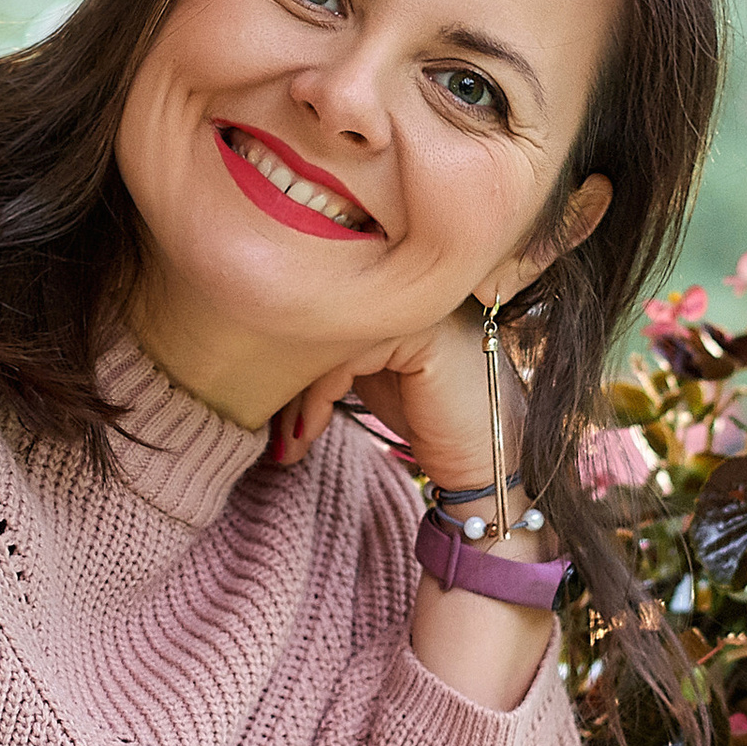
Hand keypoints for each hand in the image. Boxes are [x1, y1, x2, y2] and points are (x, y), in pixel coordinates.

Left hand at [267, 301, 513, 496]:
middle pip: (322, 315)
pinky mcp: (422, 330)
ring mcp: (420, 301)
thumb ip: (335, 349)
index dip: (287, 357)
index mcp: (398, 285)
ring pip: (329, 335)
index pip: (324, 304)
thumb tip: (260, 354)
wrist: (486, 461)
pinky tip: (309, 431)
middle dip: (287, 378)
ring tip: (291, 440)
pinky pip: (346, 355)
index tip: (274, 414)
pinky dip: (317, 397)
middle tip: (274, 432)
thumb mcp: (373, 372)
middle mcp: (412, 283)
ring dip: (299, 394)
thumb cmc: (432, 418)